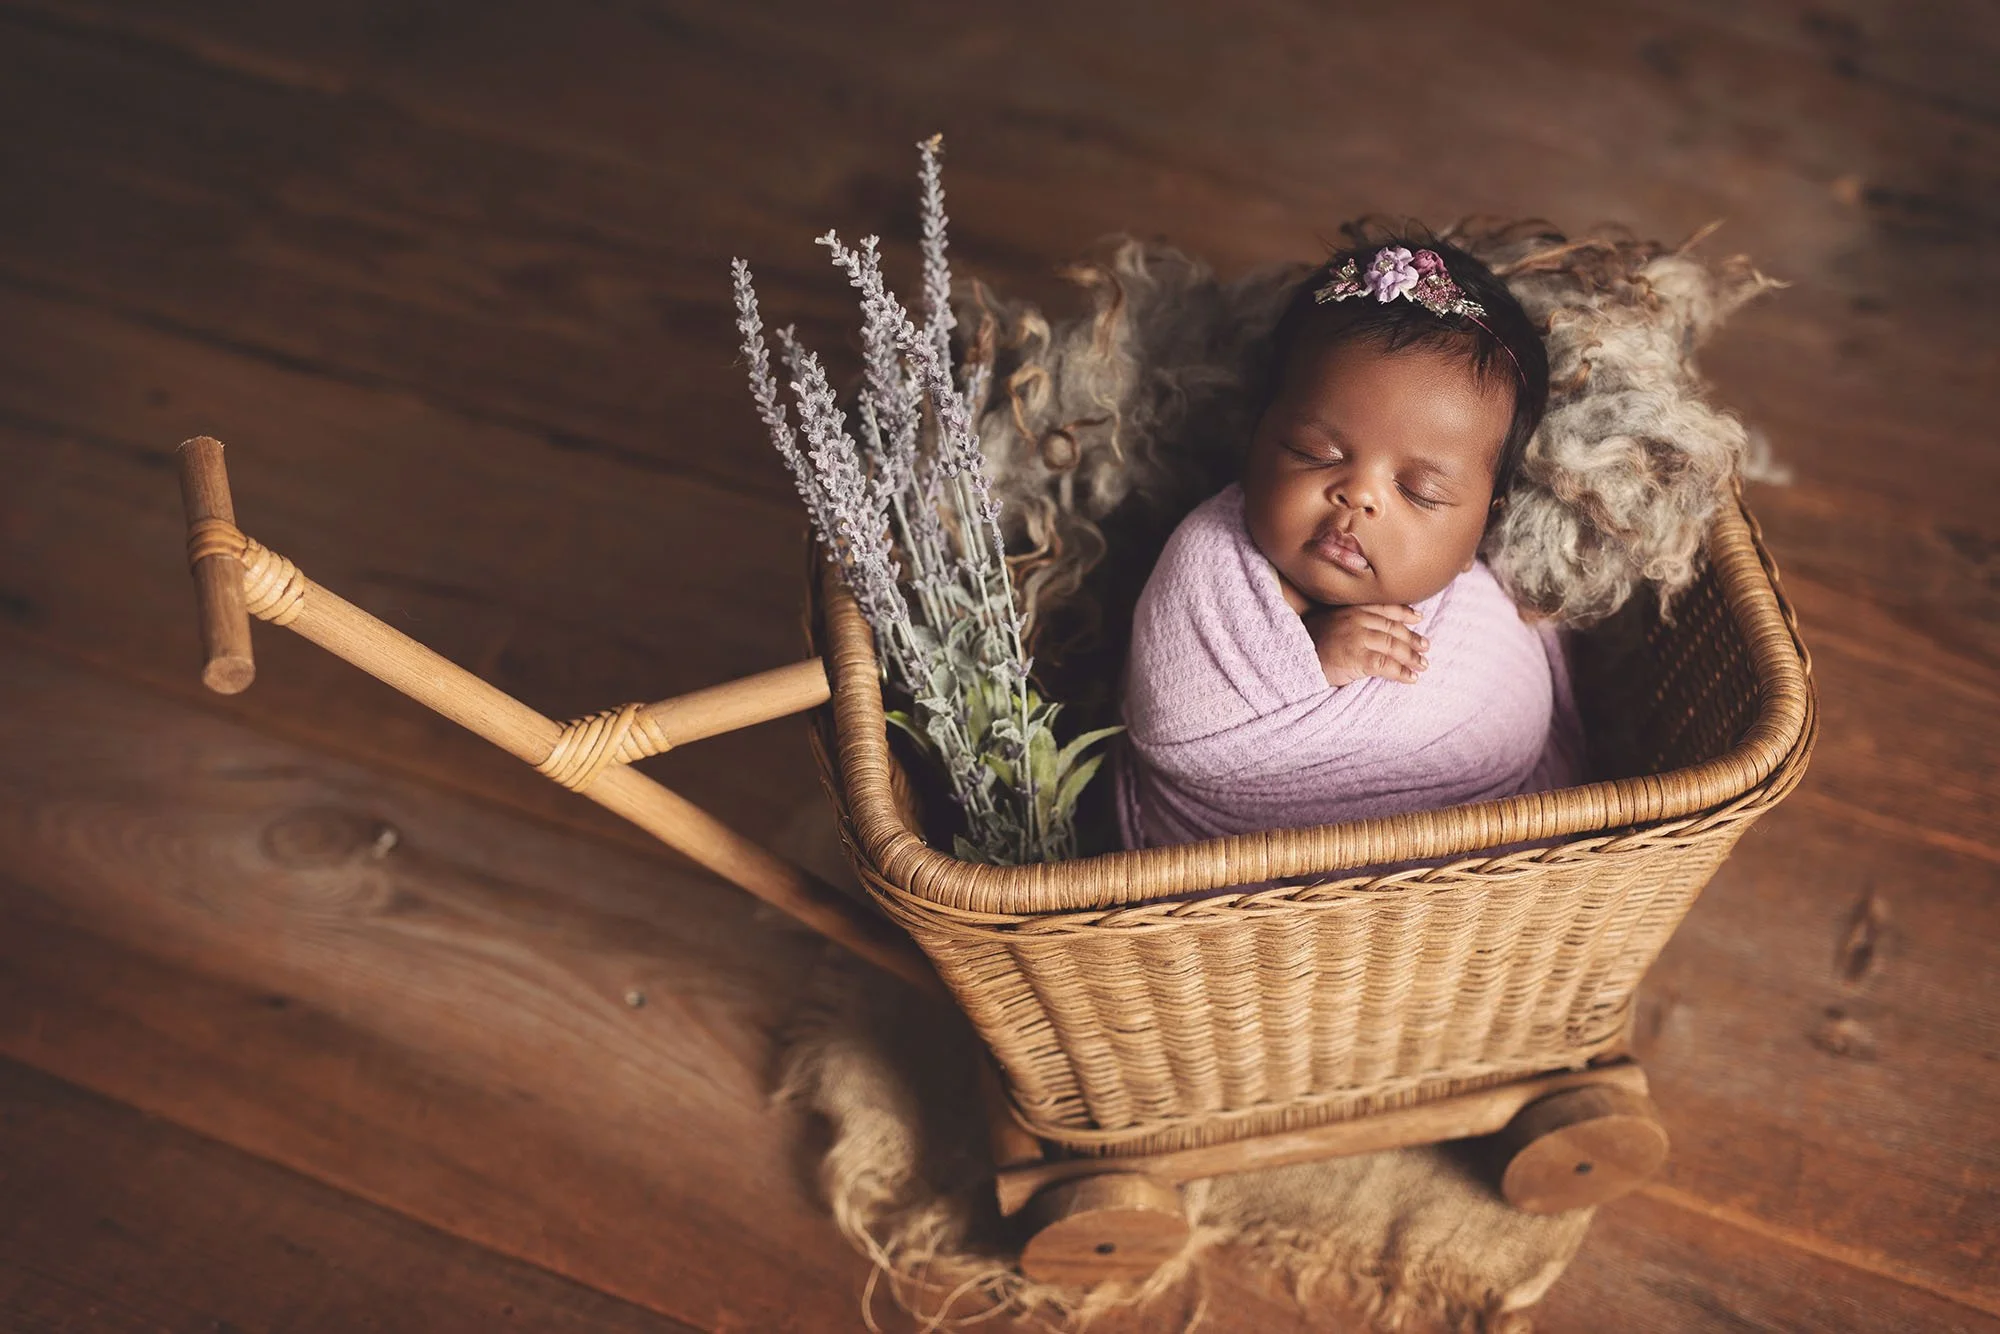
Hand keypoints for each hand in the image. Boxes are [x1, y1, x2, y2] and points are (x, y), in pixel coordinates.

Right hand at [1304, 603, 1428, 687]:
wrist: (1292, 657)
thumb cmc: (1307, 642)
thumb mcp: (1328, 621)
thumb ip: (1348, 620)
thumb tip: (1367, 629)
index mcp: (1352, 609)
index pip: (1385, 608)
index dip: (1405, 612)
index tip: (1418, 617)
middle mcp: (1358, 620)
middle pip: (1394, 628)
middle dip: (1413, 638)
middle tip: (1426, 646)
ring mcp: (1359, 638)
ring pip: (1394, 646)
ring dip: (1412, 657)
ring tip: (1422, 665)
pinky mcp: (1358, 658)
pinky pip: (1387, 665)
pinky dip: (1402, 672)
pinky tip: (1411, 678)